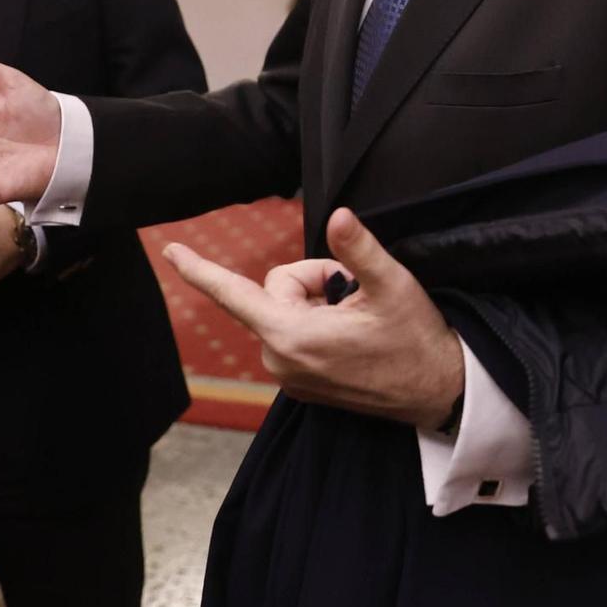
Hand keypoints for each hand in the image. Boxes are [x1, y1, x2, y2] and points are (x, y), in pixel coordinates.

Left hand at [163, 208, 464, 427]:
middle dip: (313, 281)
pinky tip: (351, 337)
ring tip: (357, 319)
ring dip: (317, 304)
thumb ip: (357, 250)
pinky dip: (317, 325)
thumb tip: (339, 216)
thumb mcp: (392, 284)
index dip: (200, 270)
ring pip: (285, 312)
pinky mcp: (300, 385)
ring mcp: (289, 376)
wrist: (436, 390)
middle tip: (355, 294)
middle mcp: (280, 360)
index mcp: (293, 335)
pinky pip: (293, 335)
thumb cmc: (415, 337)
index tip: (170, 250)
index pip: (234, 294)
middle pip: (277, 291)